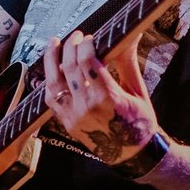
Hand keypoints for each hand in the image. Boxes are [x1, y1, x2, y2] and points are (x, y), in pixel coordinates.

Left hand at [42, 30, 156, 166]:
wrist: (134, 154)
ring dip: (51, 60)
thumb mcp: (138, 90)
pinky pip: (50, 99)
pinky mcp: (66, 123)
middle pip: (70, 68)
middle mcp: (87, 106)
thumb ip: (128, 62)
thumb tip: (130, 35)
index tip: (90, 37)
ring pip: (54, 82)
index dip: (86, 45)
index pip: (88, 62)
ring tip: (54, 43)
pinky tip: (52, 69)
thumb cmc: (140, 122)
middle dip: (71, 46)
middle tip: (77, 36)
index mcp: (108, 98)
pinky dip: (49, 82)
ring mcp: (73, 116)